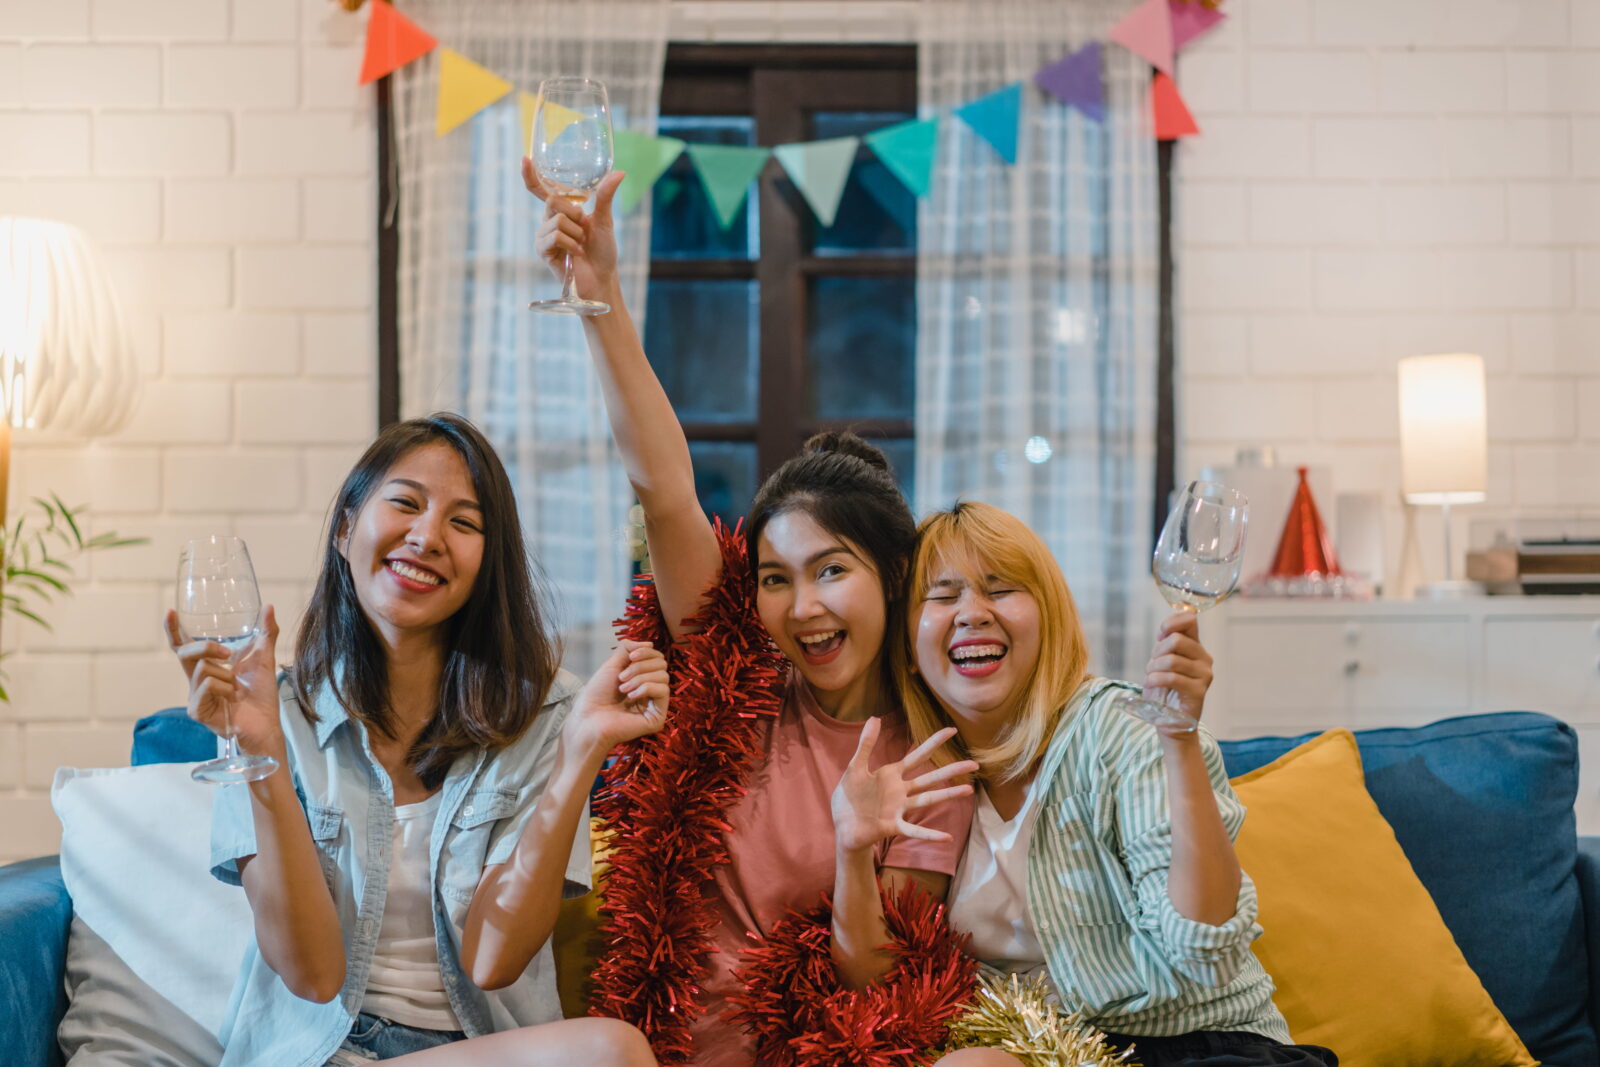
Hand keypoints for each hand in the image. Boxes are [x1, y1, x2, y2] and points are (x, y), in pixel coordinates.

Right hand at [164, 605, 282, 756]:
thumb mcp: (264, 658)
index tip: (171, 611)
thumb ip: (266, 633)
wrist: (266, 723)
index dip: (174, 630)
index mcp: (207, 667)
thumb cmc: (261, 694)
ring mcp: (194, 696)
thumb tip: (268, 606)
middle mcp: (196, 680)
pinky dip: (224, 688)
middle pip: (185, 653)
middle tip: (228, 653)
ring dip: (226, 675)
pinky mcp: (196, 710)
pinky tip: (232, 699)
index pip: (184, 646)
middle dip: (206, 647)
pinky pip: (206, 686)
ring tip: (236, 689)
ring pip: (202, 669)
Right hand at [524, 160, 623, 302]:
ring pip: (557, 221)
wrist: (601, 277)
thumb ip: (605, 196)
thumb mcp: (604, 220)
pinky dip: (571, 245)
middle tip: (584, 230)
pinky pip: (555, 236)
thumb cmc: (602, 251)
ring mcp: (543, 236)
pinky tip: (576, 254)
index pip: (541, 189)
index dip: (531, 175)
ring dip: (576, 234)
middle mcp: (548, 220)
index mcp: (561, 210)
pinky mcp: (542, 250)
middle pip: (552, 201)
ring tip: (580, 245)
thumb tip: (619, 172)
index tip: (525, 159)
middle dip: (575, 215)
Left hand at [566, 639, 668, 758]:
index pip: (657, 659)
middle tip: (621, 678)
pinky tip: (631, 696)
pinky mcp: (657, 717)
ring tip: (623, 689)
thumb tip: (650, 643)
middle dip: (640, 666)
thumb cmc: (596, 694)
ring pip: (663, 677)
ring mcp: (655, 705)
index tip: (630, 657)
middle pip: (662, 665)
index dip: (646, 653)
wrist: (588, 717)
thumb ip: (629, 649)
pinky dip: (646, 688)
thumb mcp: (613, 664)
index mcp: (642, 680)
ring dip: (640, 678)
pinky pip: (663, 691)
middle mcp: (651, 692)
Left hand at [831, 721, 976, 854]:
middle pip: (930, 777)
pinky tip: (946, 837)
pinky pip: (914, 830)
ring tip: (969, 790)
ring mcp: (899, 809)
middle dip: (952, 770)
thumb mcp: (855, 767)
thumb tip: (875, 717)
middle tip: (975, 764)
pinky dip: (929, 834)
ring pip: (927, 799)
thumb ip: (866, 744)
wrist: (840, 825)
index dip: (934, 742)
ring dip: (948, 795)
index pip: (917, 755)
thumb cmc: (848, 796)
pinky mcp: (892, 826)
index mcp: (892, 774)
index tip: (952, 730)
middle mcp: (900, 791)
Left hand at [1143, 611, 1213, 738]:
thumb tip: (1166, 629)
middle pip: (1176, 641)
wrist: (1171, 720)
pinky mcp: (1198, 691)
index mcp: (1196, 647)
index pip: (1189, 621)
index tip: (1160, 634)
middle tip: (1151, 666)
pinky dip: (1155, 680)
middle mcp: (1204, 659)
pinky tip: (1151, 684)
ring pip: (1171, 660)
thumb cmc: (1165, 689)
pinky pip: (1172, 678)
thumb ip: (1166, 645)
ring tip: (1150, 678)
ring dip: (1153, 668)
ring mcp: (1204, 675)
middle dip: (1157, 652)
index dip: (1171, 623)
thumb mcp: (1162, 662)